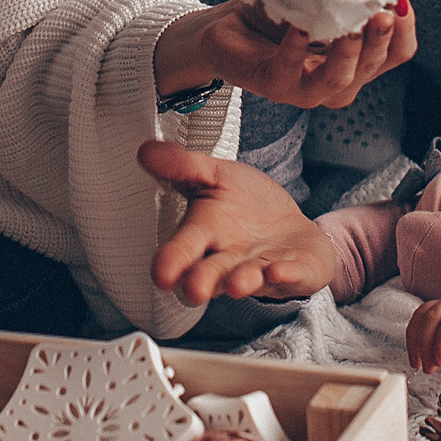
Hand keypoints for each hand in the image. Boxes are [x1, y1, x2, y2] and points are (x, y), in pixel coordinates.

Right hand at [141, 140, 337, 304]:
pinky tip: (280, 270)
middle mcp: (228, 261)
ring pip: (248, 279)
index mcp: (205, 236)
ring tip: (238, 282)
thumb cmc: (246, 205)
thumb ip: (184, 167)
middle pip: (211, 275)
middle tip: (195, 289)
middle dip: (202, 282)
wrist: (288, 222)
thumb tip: (146, 151)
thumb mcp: (217, 176)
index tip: (161, 274)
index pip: (182, 251)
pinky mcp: (295, 271)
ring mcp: (261, 269)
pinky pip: (291, 275)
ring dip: (243, 281)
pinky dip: (286, 274)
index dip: (170, 263)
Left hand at [153, 0, 415, 111]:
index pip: (396, 54)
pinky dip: (297, 50)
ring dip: (347, 53)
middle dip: (380, 40)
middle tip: (381, 12)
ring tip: (350, 27)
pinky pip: (290, 71)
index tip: (401, 0)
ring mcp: (306, 90)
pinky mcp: (273, 85)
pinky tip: (300, 28)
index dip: (404, 31)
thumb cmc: (279, 14)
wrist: (229, 28)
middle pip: (371, 67)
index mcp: (356, 61)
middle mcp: (338, 81)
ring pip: (338, 81)